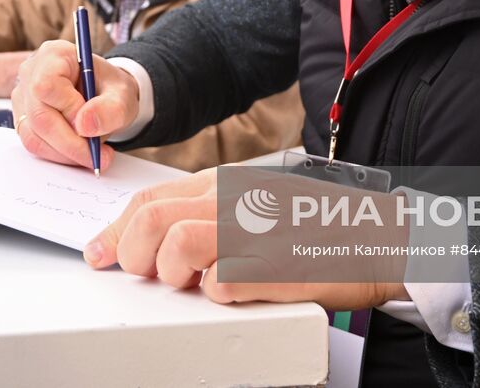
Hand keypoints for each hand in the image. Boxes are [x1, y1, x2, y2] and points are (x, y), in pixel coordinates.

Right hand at [11, 39, 138, 171]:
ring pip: (34, 135)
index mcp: (54, 54)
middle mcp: (31, 72)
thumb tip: (84, 125)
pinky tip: (78, 151)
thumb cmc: (110, 89)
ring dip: (65, 153)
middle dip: (71, 143)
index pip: (46, 86)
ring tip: (93, 153)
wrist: (105, 95)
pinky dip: (58, 154)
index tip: (91, 124)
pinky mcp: (23, 118)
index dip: (69, 110)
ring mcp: (23, 97)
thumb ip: (111, 109)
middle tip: (99, 155)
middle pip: (39, 116)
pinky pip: (34, 143)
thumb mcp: (123, 96)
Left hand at [83, 170, 409, 309]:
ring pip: (177, 244)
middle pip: (152, 219)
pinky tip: (231, 293)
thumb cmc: (316, 229)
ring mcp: (255, 230)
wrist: (379, 239)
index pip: (151, 199)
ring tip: (192, 284)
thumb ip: (207, 214)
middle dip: (132, 253)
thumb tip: (156, 238)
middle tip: (146, 275)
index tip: (100, 253)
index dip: (115, 229)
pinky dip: (216, 294)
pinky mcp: (275, 264)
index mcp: (225, 185)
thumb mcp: (254, 206)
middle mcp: (235, 200)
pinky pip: (222, 283)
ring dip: (172, 272)